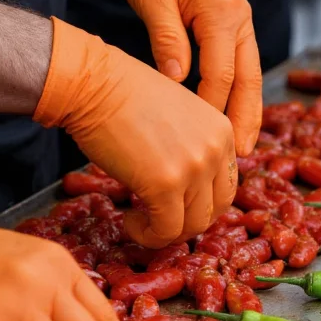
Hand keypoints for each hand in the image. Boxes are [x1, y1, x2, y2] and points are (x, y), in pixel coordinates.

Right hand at [35, 17, 237, 247]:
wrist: (94, 84)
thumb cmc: (124, 97)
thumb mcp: (179, 117)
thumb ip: (194, 147)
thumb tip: (189, 189)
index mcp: (223, 131)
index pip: (226, 186)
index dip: (200, 204)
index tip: (175, 206)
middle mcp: (215, 149)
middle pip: (215, 210)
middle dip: (187, 223)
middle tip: (159, 220)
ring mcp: (193, 168)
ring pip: (192, 226)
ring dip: (165, 232)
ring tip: (140, 220)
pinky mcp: (165, 184)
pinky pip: (165, 230)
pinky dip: (148, 235)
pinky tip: (130, 220)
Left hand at [118, 0, 261, 155]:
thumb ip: (166, 38)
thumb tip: (176, 81)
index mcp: (221, 13)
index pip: (220, 75)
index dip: (209, 110)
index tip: (198, 141)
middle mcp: (240, 19)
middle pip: (248, 81)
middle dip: (244, 121)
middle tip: (240, 157)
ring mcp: (242, 21)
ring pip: (252, 75)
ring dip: (249, 111)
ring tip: (245, 147)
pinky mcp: (234, 23)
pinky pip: (243, 65)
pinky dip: (242, 93)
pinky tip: (234, 116)